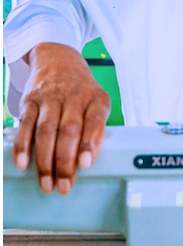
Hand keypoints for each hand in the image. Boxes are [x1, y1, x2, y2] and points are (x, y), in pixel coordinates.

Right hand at [12, 42, 110, 194]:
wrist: (58, 60)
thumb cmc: (81, 90)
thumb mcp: (97, 102)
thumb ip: (96, 128)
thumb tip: (90, 160)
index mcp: (96, 98)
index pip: (95, 121)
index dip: (90, 143)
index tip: (86, 164)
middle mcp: (74, 96)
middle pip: (68, 131)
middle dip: (65, 162)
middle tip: (64, 186)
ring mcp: (50, 97)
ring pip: (46, 131)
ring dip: (45, 160)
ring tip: (46, 183)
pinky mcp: (30, 100)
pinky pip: (25, 124)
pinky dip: (23, 145)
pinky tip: (22, 163)